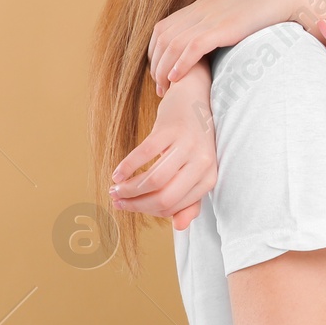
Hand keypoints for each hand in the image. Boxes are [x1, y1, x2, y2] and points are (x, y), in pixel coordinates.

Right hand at [110, 63, 216, 229]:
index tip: (128, 207)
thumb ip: (189, 200)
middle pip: (164, 197)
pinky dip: (127, 166)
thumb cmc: (193, 140)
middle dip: (136, 204)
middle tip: (117, 201)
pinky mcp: (171, 128)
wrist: (196, 97)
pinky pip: (145, 154)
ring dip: (128, 188)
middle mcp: (203, 162)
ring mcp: (188, 144)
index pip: (174, 206)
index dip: (147, 210)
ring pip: (154, 179)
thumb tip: (179, 227)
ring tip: (115, 188)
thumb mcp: (196, 170)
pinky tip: (117, 172)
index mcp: (210, 177)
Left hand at [149, 0, 324, 95]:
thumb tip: (215, 42)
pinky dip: (179, 64)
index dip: (155, 51)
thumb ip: (220, 23)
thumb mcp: (234, 13)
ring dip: (163, 69)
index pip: (163, 28)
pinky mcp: (223, 28)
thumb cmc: (267, 7)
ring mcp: (210, 18)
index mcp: (201, 7)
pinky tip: (176, 78)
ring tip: (165, 88)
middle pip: (163, 39)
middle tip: (159, 87)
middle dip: (156, 65)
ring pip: (172, 45)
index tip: (160, 71)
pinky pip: (191, 48)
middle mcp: (200, 11)